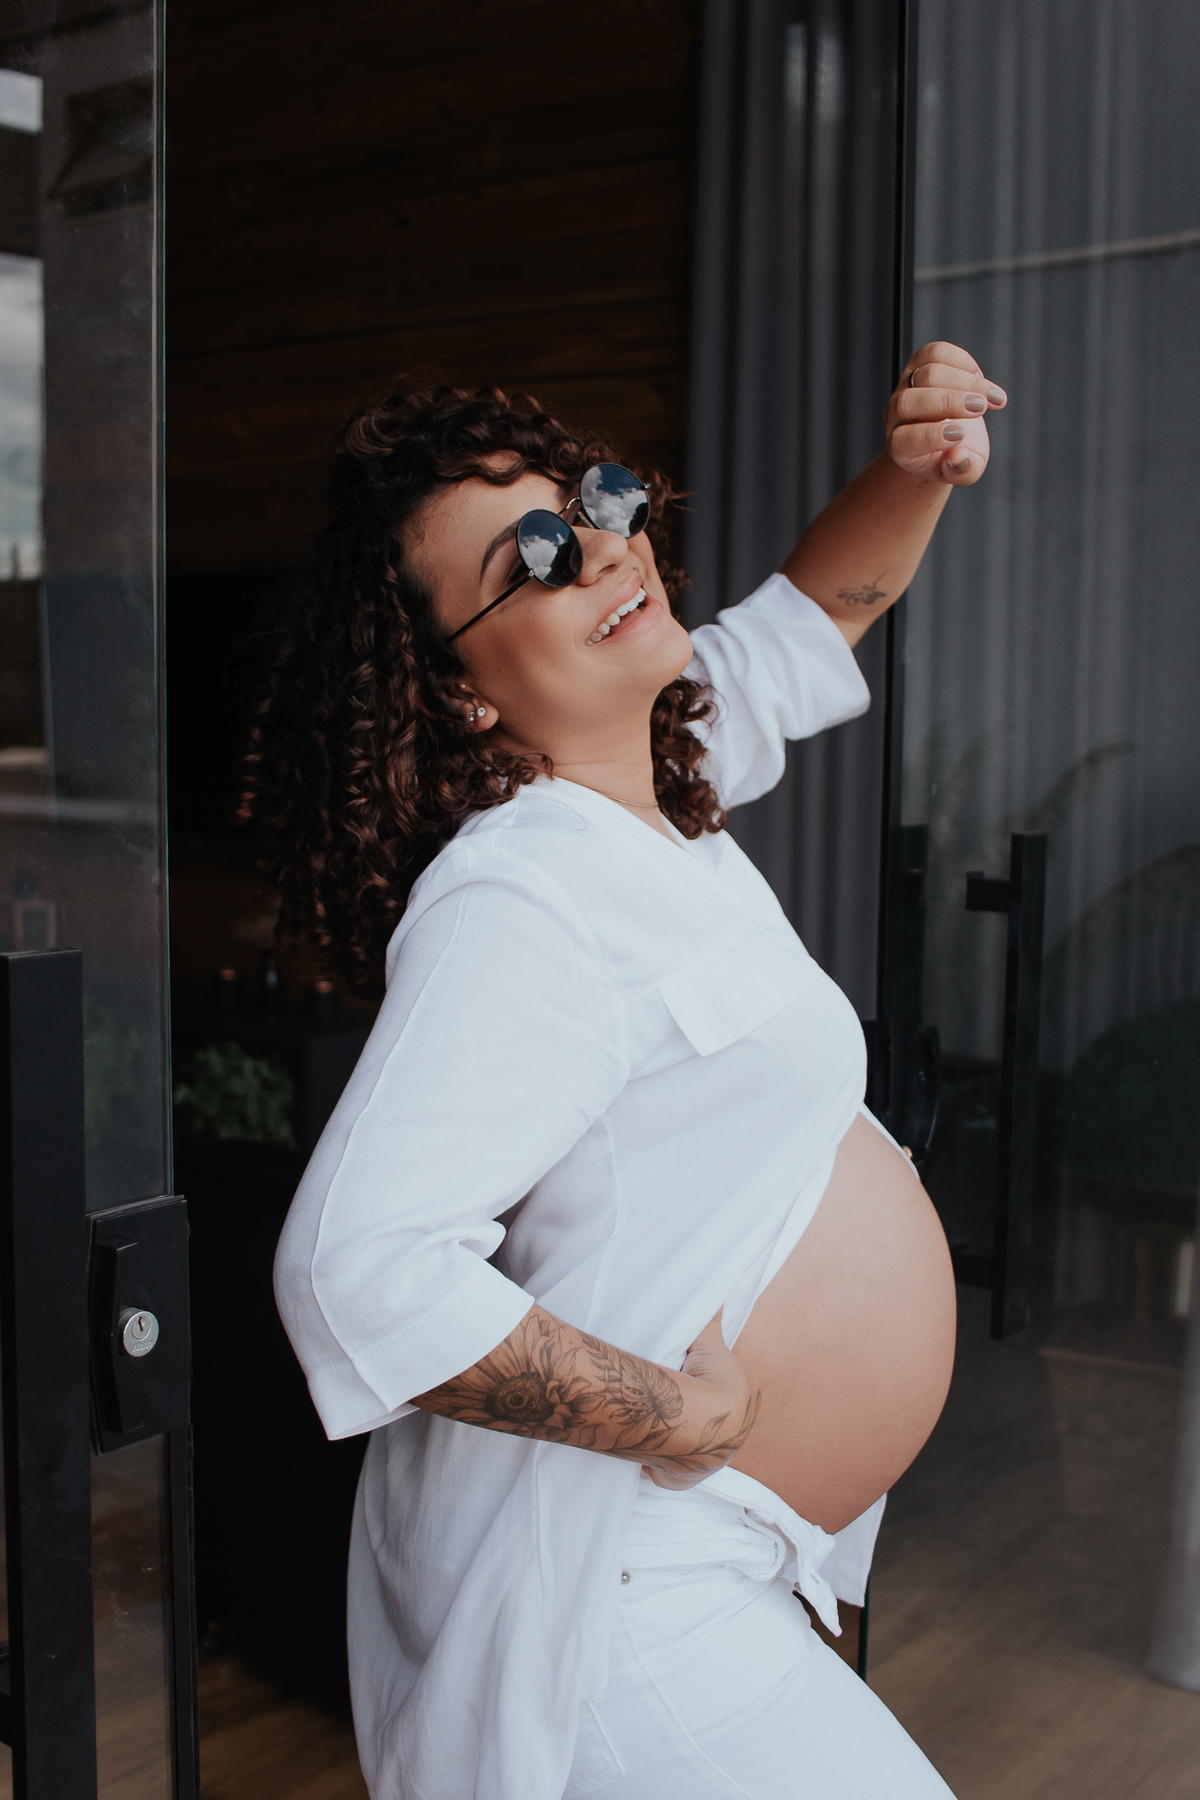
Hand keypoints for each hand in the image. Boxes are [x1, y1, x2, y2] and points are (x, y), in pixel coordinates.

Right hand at [644, 1311, 760, 1490]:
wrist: (692, 1424)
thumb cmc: (704, 1381)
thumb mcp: (707, 1344)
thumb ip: (710, 1322)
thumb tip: (714, 1295)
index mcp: (746, 1397)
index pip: (726, 1384)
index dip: (707, 1378)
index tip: (686, 1373)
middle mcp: (738, 1431)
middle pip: (711, 1414)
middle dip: (695, 1409)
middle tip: (671, 1394)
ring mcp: (713, 1457)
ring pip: (694, 1440)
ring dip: (680, 1434)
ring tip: (658, 1419)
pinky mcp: (688, 1477)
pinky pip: (674, 1466)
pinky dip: (663, 1459)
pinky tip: (648, 1447)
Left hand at [884, 340, 1006, 487]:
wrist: (946, 434)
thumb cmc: (953, 455)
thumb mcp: (962, 472)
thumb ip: (963, 471)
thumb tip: (959, 458)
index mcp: (900, 447)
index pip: (904, 440)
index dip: (930, 436)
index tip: (961, 435)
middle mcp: (896, 415)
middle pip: (910, 402)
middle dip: (948, 402)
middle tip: (981, 408)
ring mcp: (906, 385)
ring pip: (927, 374)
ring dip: (964, 382)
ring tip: (991, 397)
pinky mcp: (920, 362)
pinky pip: (936, 352)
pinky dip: (962, 362)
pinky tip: (980, 379)